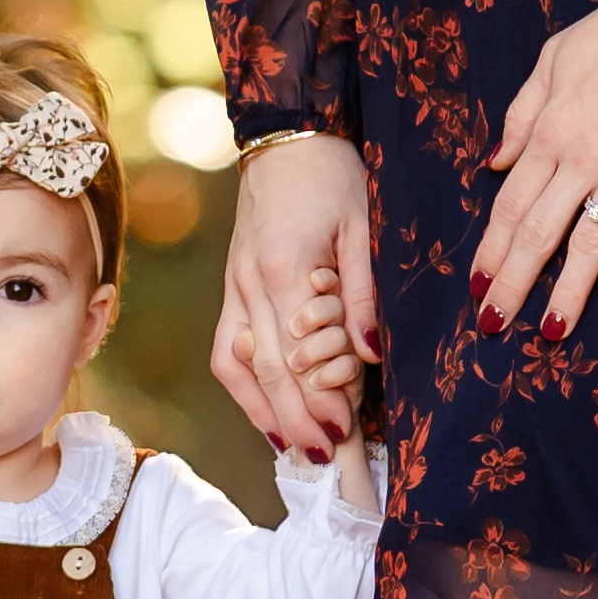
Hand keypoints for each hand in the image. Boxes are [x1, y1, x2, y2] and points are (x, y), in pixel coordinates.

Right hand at [210, 127, 377, 464]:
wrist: (287, 139)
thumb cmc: (333, 179)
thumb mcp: (364, 228)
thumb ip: (364, 295)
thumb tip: (369, 356)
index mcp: (283, 267)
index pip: (297, 352)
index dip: (319, 398)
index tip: (344, 433)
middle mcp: (248, 284)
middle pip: (266, 369)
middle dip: (296, 419)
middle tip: (326, 459)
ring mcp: (233, 287)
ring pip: (237, 365)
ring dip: (265, 411)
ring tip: (297, 448)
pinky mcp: (232, 288)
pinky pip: (228, 349)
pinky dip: (246, 388)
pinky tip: (269, 413)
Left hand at [466, 0, 597, 330]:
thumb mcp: (551, 59)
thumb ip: (520, 114)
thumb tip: (493, 163)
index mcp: (549, 131)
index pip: (509, 205)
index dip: (491, 251)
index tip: (476, 288)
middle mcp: (582, 157)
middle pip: (538, 233)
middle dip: (513, 284)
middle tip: (494, 326)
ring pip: (592, 241)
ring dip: (570, 291)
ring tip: (553, 334)